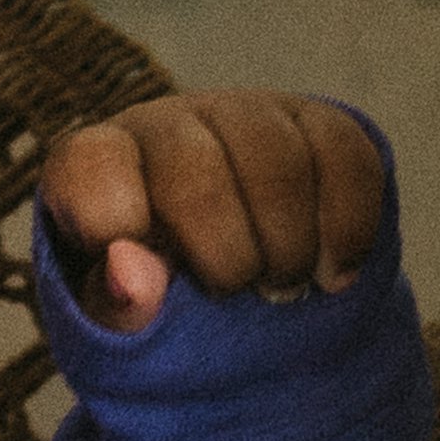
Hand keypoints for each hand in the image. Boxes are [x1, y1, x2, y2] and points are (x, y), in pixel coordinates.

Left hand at [36, 91, 392, 333]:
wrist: (239, 295)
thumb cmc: (159, 310)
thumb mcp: (123, 326)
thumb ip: (116, 306)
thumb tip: (130, 266)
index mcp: (94, 167)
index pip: (92, 166)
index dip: (117, 221)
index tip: (153, 276)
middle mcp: (166, 126)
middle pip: (194, 168)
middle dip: (225, 254)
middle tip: (237, 296)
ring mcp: (244, 114)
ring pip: (276, 155)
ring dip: (289, 244)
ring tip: (285, 290)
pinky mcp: (316, 123)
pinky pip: (345, 154)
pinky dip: (348, 226)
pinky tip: (334, 272)